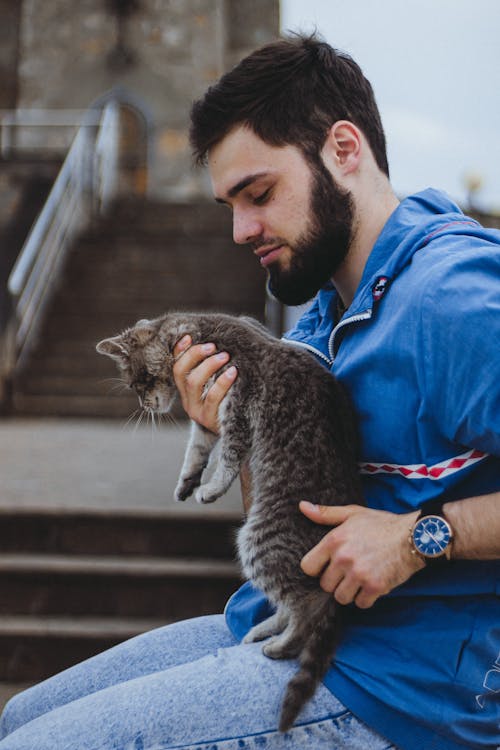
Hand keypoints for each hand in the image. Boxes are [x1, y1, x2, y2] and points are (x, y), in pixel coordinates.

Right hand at [172, 335, 236, 432]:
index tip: (189, 336)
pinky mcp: (209, 419)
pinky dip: (222, 382)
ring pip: (194, 383)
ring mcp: (196, 411)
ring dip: (208, 365)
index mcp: (186, 390)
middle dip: (195, 355)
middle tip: (213, 346)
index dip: (179, 351)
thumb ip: (215, 365)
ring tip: (225, 356)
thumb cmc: (230, 400)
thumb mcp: (219, 383)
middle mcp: (187, 400)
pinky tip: (233, 372)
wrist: (239, 430)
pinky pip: (212, 398)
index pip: (176, 367)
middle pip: (182, 373)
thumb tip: (221, 339)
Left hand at [299, 502, 423, 608]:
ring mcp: (359, 574)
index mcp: (334, 540)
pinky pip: (361, 604)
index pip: (308, 567)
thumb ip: (325, 513)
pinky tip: (372, 585)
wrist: (413, 536)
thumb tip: (302, 507)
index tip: (327, 566)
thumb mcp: (352, 513)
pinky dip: (366, 599)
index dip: (316, 569)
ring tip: (359, 579)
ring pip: (341, 597)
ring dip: (349, 592)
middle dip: (335, 581)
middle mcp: (344, 558)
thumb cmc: (381, 523)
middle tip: (348, 572)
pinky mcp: (375, 586)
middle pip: (325, 585)